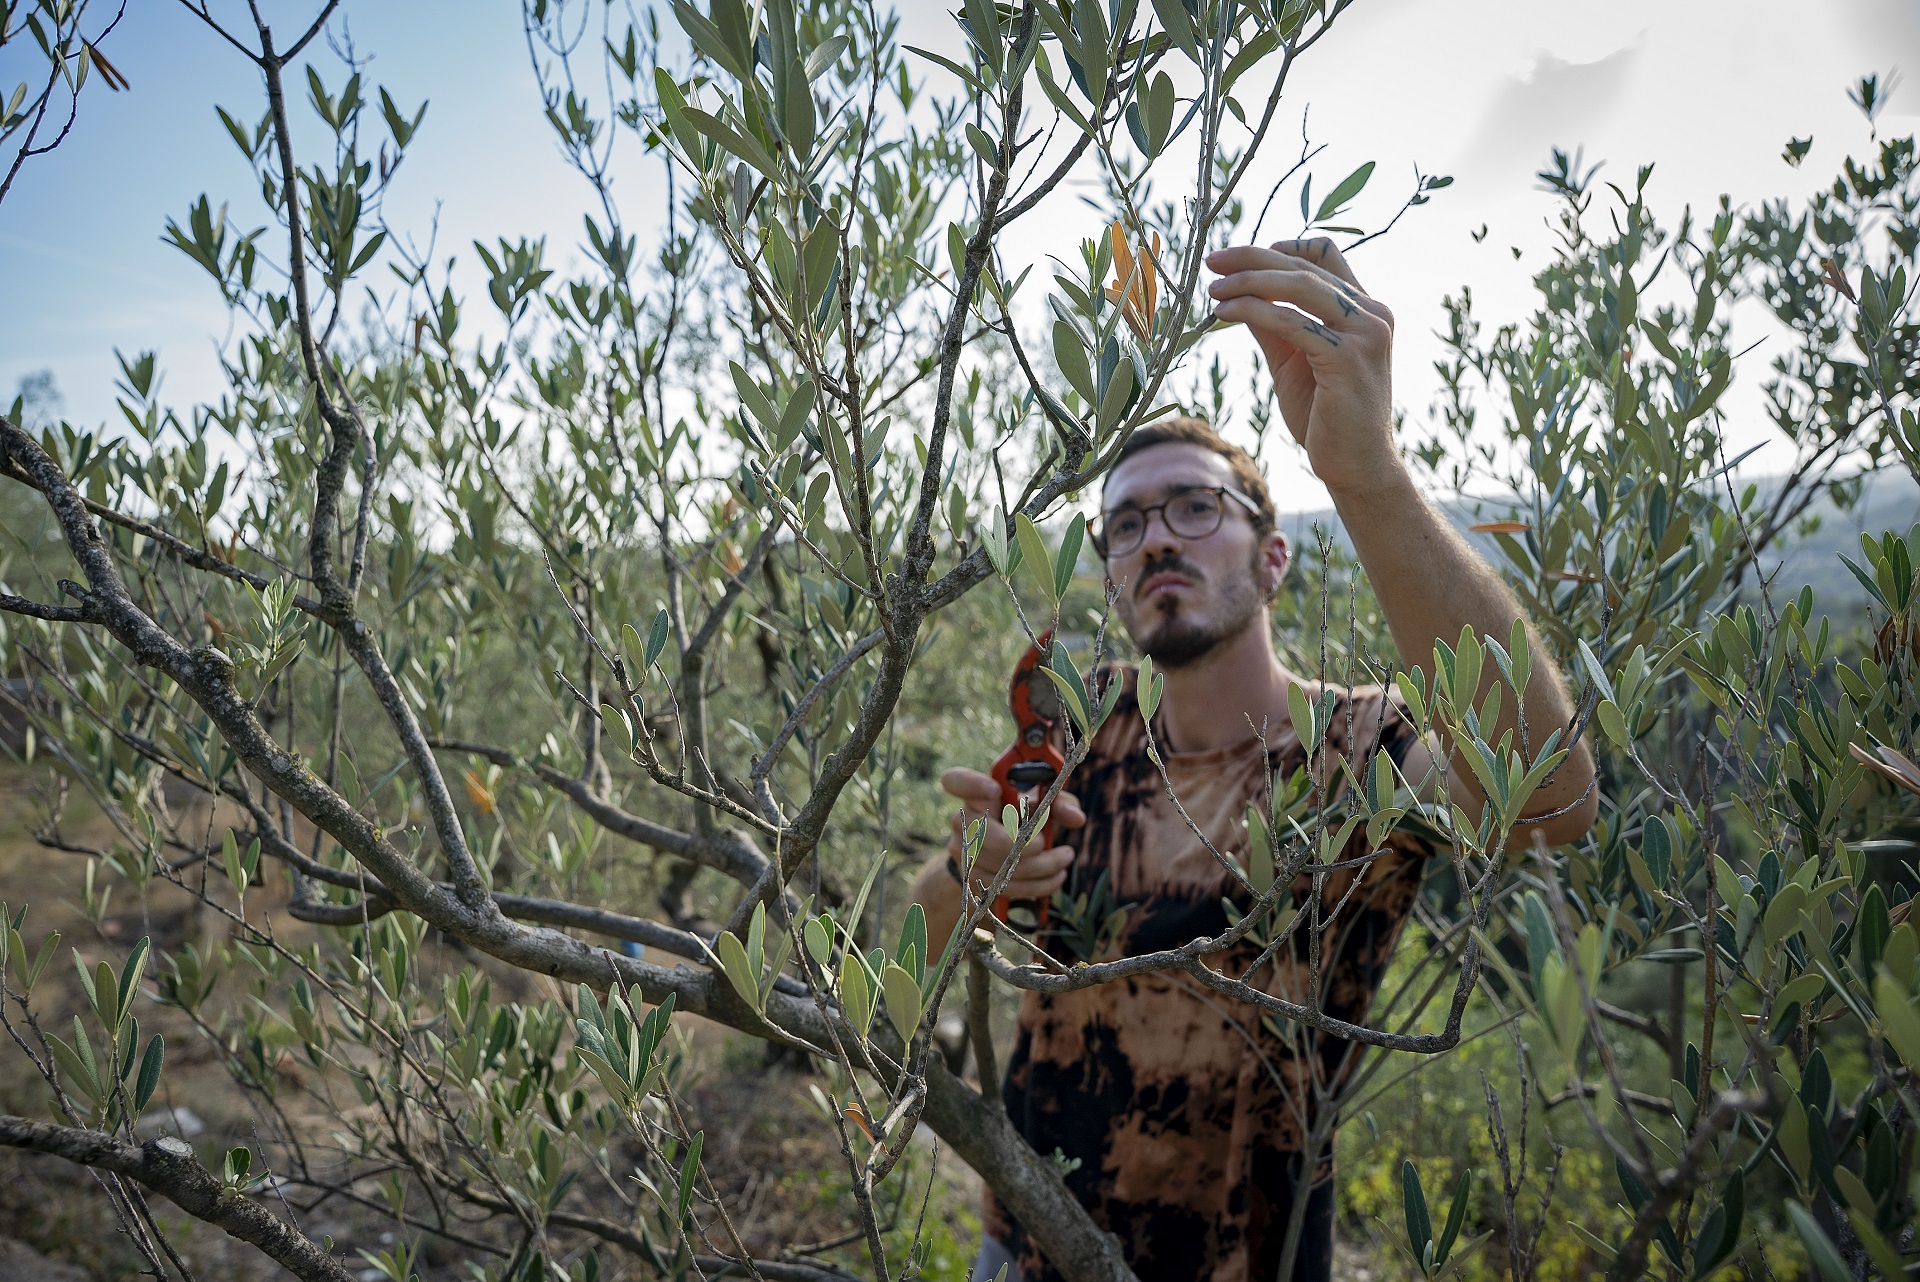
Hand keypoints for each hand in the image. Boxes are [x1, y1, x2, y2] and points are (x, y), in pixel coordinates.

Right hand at [941, 767, 1085, 902]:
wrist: (1000, 853)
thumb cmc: (1024, 819)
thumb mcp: (1043, 804)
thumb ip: (1060, 803)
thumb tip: (1077, 818)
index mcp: (977, 793)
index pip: (956, 780)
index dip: (972, 784)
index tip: (995, 789)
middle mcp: (963, 820)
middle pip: (983, 833)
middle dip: (1020, 842)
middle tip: (1044, 841)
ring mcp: (964, 851)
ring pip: (999, 865)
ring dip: (1040, 865)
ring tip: (1065, 857)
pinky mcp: (973, 879)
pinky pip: (1005, 886)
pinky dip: (1038, 884)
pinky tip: (1057, 876)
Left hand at [1205, 238, 1401, 497]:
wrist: (1355, 468)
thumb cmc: (1325, 419)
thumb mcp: (1293, 362)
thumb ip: (1274, 327)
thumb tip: (1239, 295)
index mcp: (1364, 310)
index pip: (1325, 254)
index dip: (1280, 248)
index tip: (1238, 259)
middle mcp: (1372, 314)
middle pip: (1305, 265)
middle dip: (1252, 258)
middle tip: (1213, 262)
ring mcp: (1365, 333)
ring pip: (1298, 285)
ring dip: (1248, 281)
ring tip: (1214, 288)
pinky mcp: (1348, 358)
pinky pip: (1291, 322)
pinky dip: (1253, 311)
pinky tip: (1225, 313)